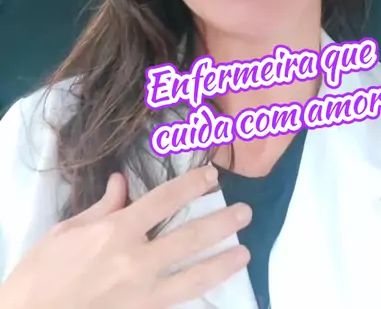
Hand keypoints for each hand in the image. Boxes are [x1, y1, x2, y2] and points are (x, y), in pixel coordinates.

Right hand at [0, 165, 250, 308]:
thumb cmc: (43, 272)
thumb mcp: (68, 230)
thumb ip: (103, 207)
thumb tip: (121, 183)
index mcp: (116, 230)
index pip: (164, 200)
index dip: (192, 184)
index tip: (213, 175)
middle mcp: (135, 259)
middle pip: (189, 236)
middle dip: (221, 222)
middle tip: (245, 212)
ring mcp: (141, 293)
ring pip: (194, 275)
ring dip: (223, 262)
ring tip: (245, 253)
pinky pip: (178, 302)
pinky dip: (199, 294)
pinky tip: (215, 289)